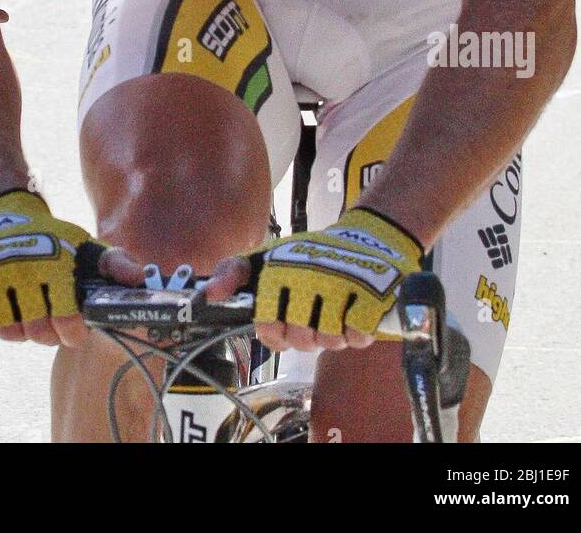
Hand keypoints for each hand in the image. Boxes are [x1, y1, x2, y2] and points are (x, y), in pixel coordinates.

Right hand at [0, 189, 140, 346]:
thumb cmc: (47, 236)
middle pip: (35, 333)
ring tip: (24, 311)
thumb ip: (113, 263)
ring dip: (18, 329)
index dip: (72, 332)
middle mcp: (19, 270)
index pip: (65, 319)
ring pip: (7, 333)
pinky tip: (0, 307)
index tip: (73, 328)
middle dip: (46, 332)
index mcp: (53, 263)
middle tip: (46, 318)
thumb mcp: (82, 244)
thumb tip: (138, 279)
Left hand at [205, 207, 422, 352]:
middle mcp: (308, 278)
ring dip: (332, 333)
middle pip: (301, 340)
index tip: (284, 320)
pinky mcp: (372, 297)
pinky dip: (357, 332)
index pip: (268, 328)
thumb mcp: (267, 257)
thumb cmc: (310, 256)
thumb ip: (234, 272)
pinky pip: (357, 338)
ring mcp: (341, 287)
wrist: (364, 239)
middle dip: (307, 335)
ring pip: (329, 342)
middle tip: (313, 316)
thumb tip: (208, 294)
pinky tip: (353, 312)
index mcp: (281, 272)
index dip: (276, 332)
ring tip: (334, 311)